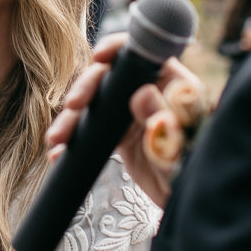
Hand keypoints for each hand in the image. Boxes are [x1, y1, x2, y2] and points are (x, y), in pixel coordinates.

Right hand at [44, 33, 201, 207]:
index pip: (143, 54)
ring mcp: (130, 112)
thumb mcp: (181, 146)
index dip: (119, 49)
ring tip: (57, 139)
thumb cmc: (194, 169)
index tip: (99, 57)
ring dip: (71, 119)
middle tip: (73, 106)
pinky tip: (59, 153)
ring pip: (94, 103)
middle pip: (110, 77)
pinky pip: (90, 129)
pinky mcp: (118, 134)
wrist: (189, 202)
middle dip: (86, 88)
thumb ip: (164, 121)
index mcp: (171, 83)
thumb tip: (142, 93)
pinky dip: (72, 140)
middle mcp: (148, 91)